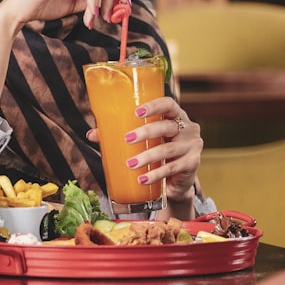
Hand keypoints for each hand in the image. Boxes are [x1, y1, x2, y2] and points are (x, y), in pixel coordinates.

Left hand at [85, 96, 202, 219]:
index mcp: (176, 116)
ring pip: (168, 149)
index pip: (169, 104)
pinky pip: (172, 168)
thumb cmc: (158, 151)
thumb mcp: (143, 141)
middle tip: (127, 139)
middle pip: (167, 126)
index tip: (136, 112)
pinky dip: (156, 174)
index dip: (154, 106)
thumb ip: (119, 135)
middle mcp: (188, 128)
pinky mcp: (193, 164)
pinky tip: (142, 179)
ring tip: (130, 164)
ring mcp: (192, 146)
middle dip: (146, 132)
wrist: (177, 180)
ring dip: (148, 156)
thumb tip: (91, 134)